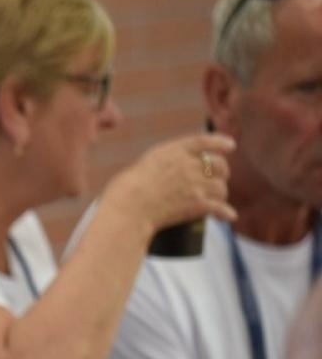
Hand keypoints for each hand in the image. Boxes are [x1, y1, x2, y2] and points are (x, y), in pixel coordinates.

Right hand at [106, 132, 235, 233]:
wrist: (129, 208)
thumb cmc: (127, 188)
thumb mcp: (145, 164)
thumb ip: (162, 162)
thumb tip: (171, 169)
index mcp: (174, 151)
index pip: (204, 141)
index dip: (219, 143)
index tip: (231, 146)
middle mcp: (189, 165)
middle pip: (219, 165)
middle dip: (222, 173)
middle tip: (218, 180)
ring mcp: (196, 185)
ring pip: (221, 187)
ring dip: (221, 194)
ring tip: (216, 199)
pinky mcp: (197, 205)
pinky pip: (219, 208)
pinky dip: (225, 213)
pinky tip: (229, 216)